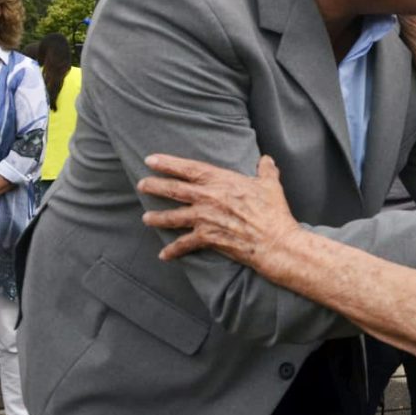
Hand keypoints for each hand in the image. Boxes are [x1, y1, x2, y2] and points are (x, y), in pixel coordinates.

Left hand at [138, 154, 301, 263]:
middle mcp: (208, 198)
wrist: (274, 241)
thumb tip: (266, 159)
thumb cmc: (273, 211)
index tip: (150, 159)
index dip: (168, 163)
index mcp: (221, 180)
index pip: (188, 168)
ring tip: (145, 218)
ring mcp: (205, 218)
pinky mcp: (207, 238)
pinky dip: (173, 250)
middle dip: (154, 186)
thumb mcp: (271, 185)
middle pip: (174, 189)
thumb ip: (266, 170)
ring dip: (157, 217)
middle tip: (141, 184)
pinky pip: (184, 244)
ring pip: (173, 216)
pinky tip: (163, 255)